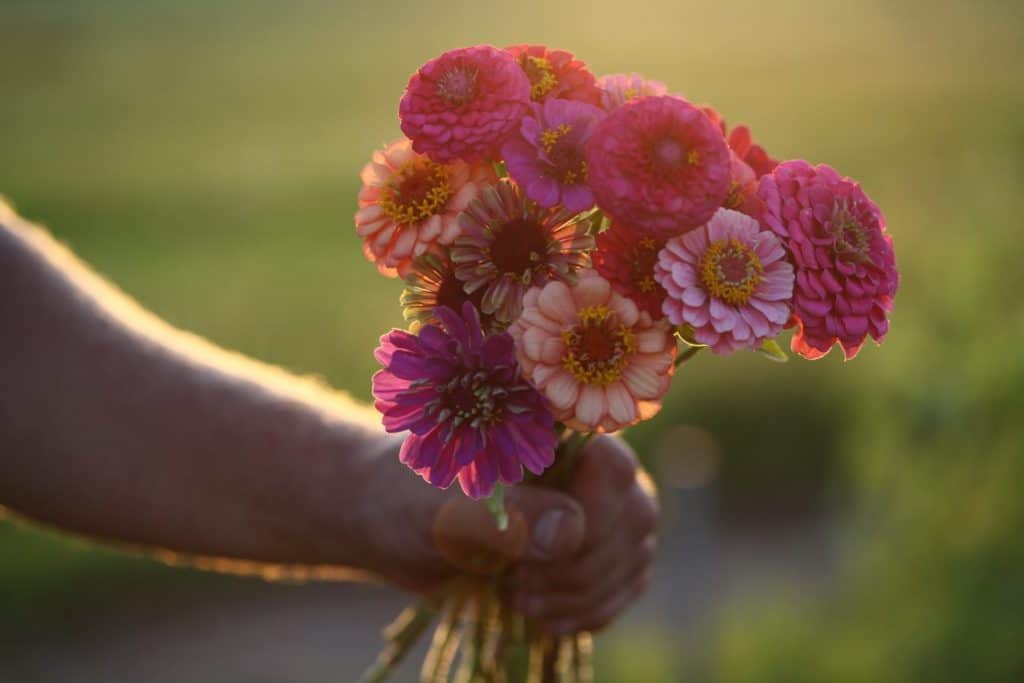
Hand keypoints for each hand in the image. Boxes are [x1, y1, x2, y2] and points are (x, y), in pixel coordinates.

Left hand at [358, 434, 657, 634]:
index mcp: (554, 433)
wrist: (391, 521)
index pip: (615, 468)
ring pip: (633, 558)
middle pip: (634, 518)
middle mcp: (586, 467)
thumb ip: (505, 516)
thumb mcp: (442, 509)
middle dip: (579, 568)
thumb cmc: (406, 498)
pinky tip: (540, 615)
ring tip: (517, 598)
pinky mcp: (592, 553)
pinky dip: (587, 613)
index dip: (591, 518)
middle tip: (515, 585)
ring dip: (579, 596)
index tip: (534, 551)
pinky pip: (622, 588)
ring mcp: (597, 511)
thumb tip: (570, 530)